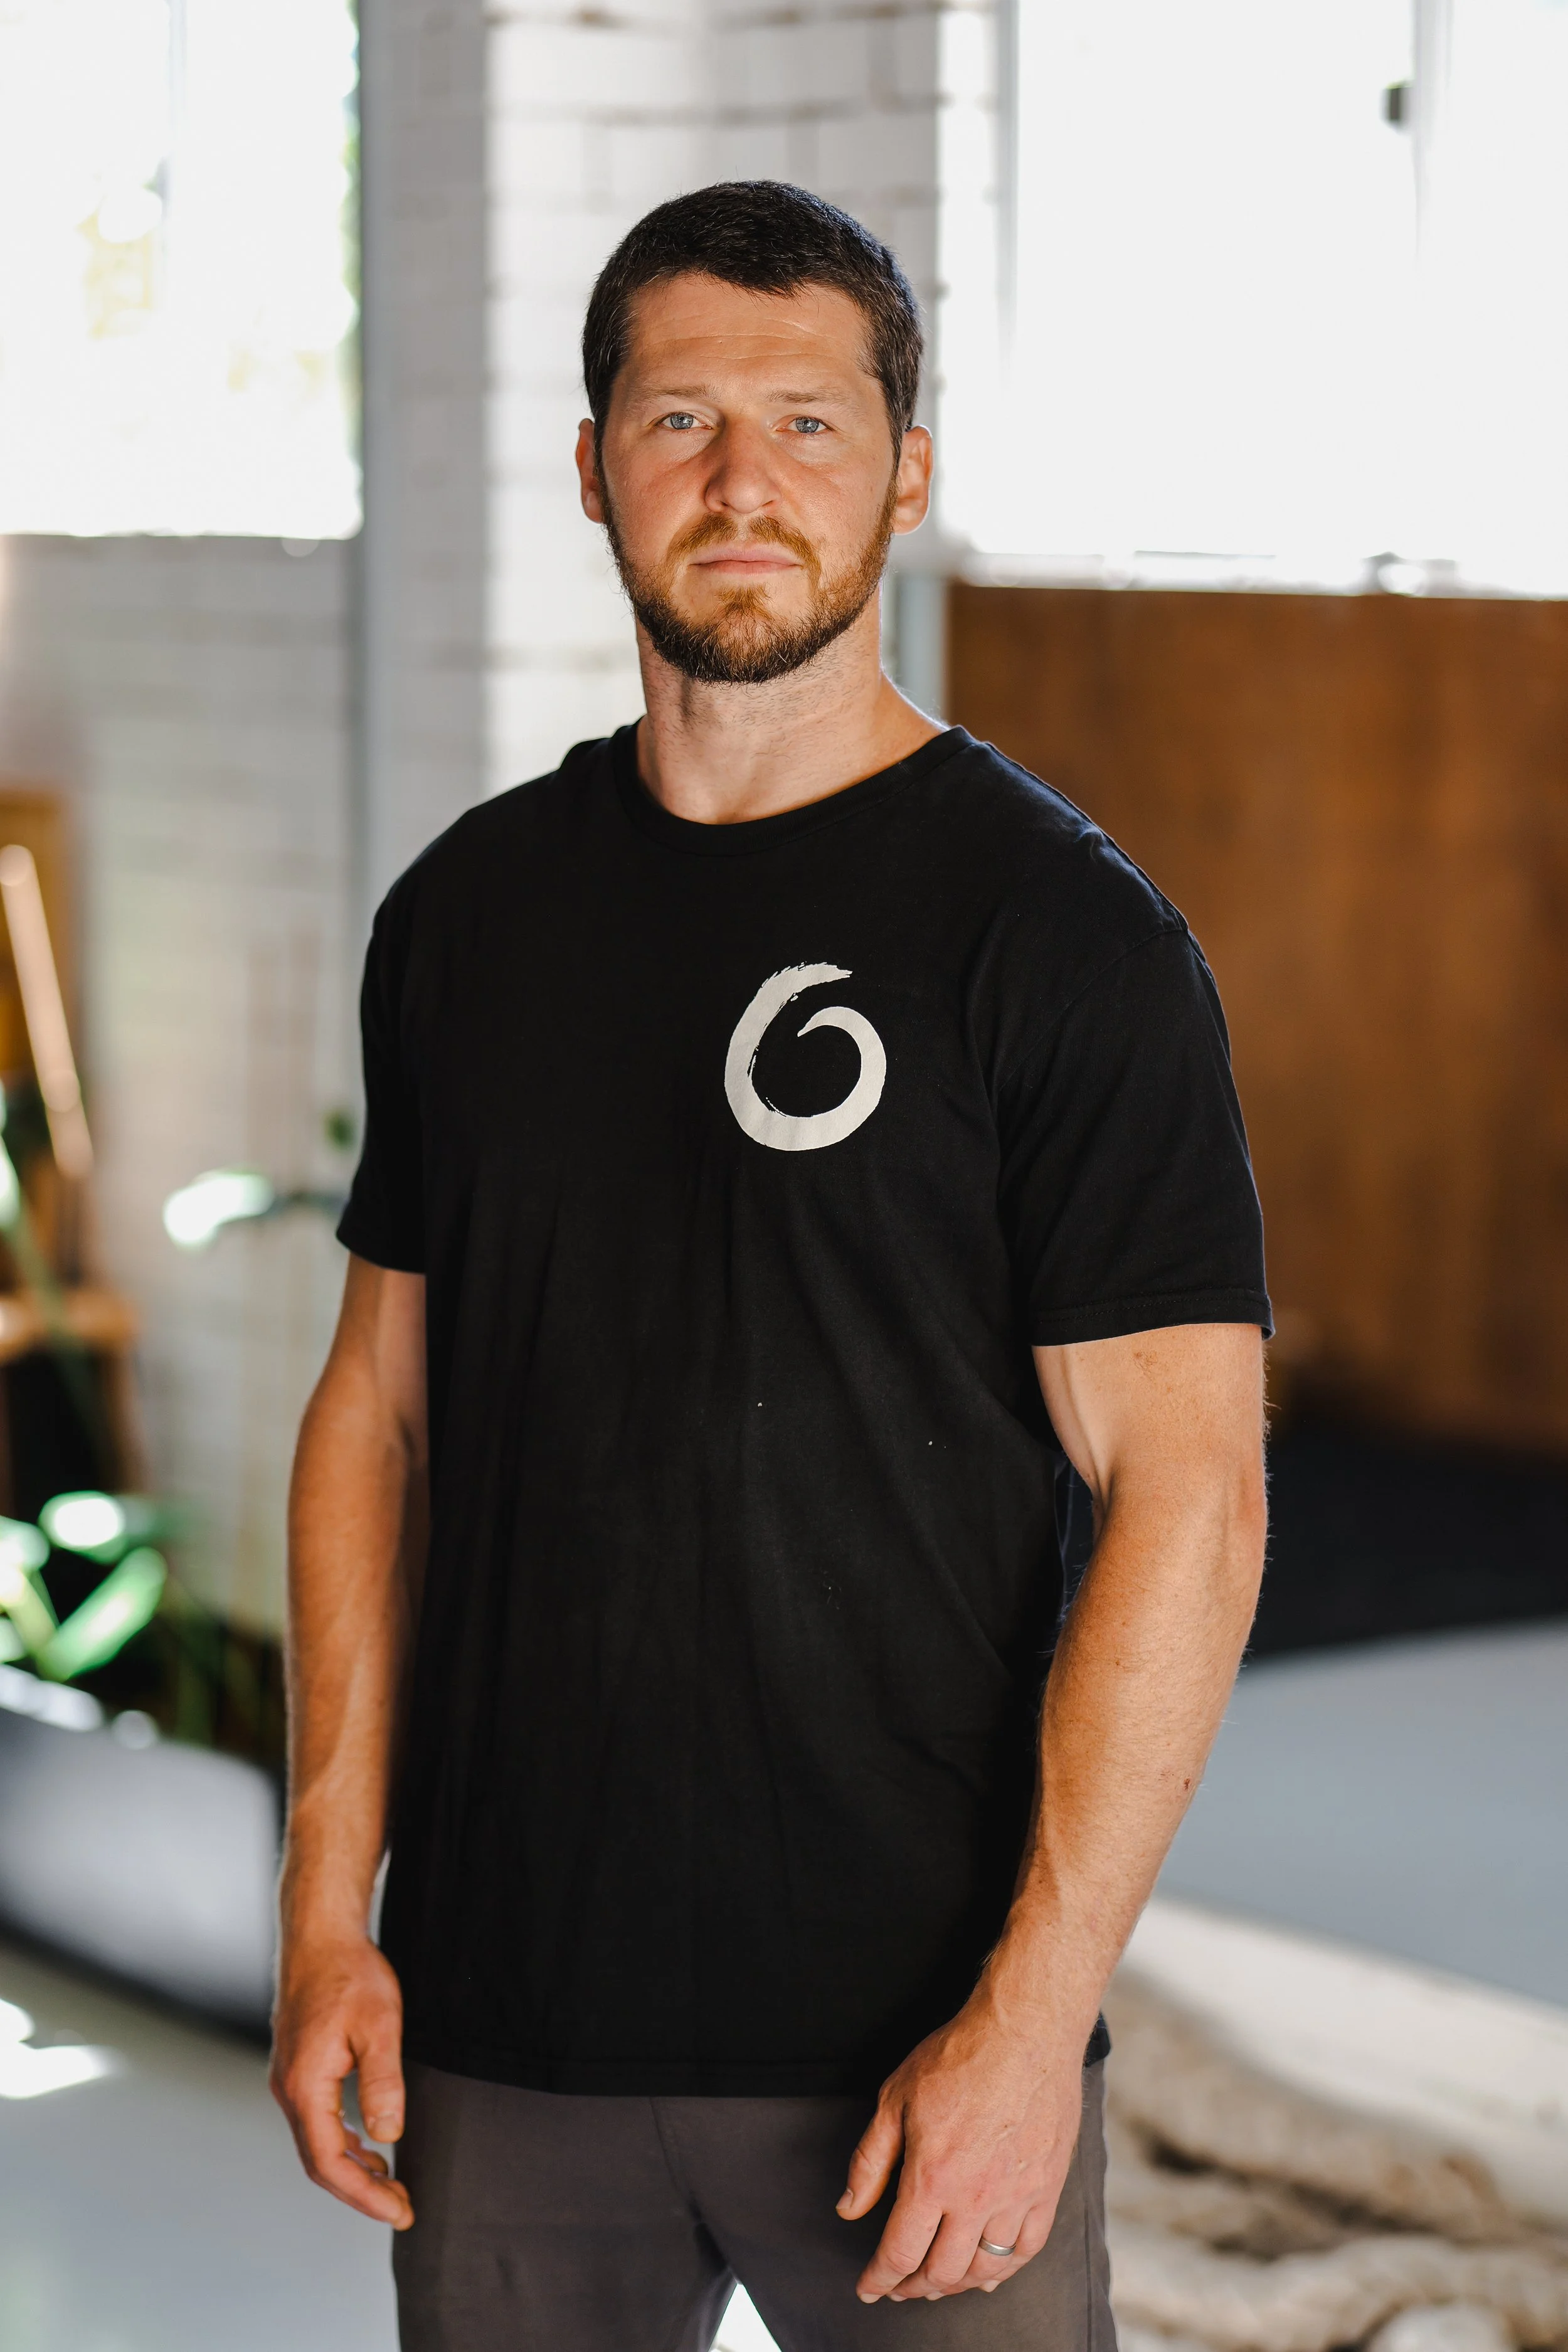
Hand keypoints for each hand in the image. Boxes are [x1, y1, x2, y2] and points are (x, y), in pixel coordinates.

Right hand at [270, 1930, 412, 2228]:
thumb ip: (382, 2082)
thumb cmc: (349, 1972)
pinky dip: (342, 2144)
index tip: (399, 2211)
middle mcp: (289, 2089)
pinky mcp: (298, 2069)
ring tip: (390, 2185)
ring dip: (351, 2170)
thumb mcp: (379, 2025)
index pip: (329, 2162)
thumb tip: (387, 2134)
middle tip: (401, 2207)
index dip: (364, 2195)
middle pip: (319, 2161)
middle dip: (360, 2192)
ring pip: (316, 2143)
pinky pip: (316, 2122)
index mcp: (305, 2085)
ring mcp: (289, 2080)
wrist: (320, 1935)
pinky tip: (368, 2145)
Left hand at [837, 1986, 1084, 2301]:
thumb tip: (848, 2209)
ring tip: (937, 2284)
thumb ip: (870, 2161)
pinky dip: (1005, 2270)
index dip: (879, 2278)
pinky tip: (989, 2272)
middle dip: (913, 2288)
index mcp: (932, 2178)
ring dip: (956, 2286)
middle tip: (899, 2287)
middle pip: (942, 2272)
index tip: (868, 2288)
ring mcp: (1017, 2197)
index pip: (900, 2253)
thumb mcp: (895, 2098)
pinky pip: (1027, 2249)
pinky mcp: (1047, 2188)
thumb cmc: (958, 2056)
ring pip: (985, 2269)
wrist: (1025, 2029)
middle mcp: (976, 2198)